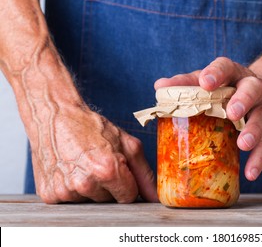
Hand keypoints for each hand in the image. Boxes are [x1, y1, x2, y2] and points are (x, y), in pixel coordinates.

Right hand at [29, 104, 157, 203]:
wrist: (55, 115)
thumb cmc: (91, 127)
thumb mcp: (127, 144)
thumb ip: (144, 174)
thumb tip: (155, 197)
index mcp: (107, 170)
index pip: (128, 197)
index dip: (127, 184)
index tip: (119, 171)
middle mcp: (85, 183)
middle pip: (109, 201)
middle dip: (109, 185)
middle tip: (98, 163)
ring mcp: (65, 191)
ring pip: (90, 201)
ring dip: (90, 187)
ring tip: (82, 164)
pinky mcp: (50, 194)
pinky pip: (70, 201)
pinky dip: (72, 188)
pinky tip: (70, 170)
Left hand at [155, 57, 261, 180]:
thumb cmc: (231, 88)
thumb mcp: (212, 81)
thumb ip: (187, 83)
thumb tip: (159, 87)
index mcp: (234, 74)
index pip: (226, 67)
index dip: (216, 73)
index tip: (205, 82)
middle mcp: (253, 88)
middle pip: (252, 90)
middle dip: (243, 100)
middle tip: (232, 112)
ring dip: (253, 131)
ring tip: (243, 144)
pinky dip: (259, 159)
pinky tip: (250, 173)